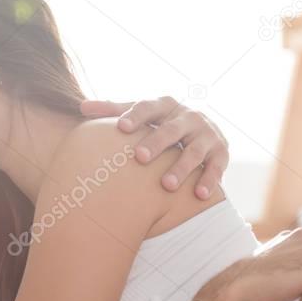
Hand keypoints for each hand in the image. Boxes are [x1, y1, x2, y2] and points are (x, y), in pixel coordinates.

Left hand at [80, 96, 228, 197]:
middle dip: (157, 142)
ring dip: (181, 168)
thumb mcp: (142, 115)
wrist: (203, 131)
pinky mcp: (221, 153)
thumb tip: (80, 107)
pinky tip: (199, 195)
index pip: (150, 107)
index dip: (136, 116)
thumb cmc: (161, 124)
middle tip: (140, 157)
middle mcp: (188, 117)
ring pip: (194, 151)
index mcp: (166, 105)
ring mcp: (207, 134)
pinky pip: (217, 167)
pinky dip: (209, 180)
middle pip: (172, 129)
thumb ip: (114, 110)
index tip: (121, 128)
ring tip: (166, 185)